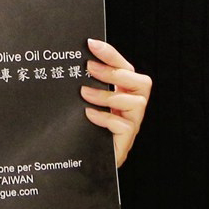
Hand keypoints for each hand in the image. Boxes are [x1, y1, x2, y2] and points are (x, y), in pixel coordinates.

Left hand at [81, 38, 149, 166]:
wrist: (87, 164)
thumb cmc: (85, 130)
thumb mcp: (86, 104)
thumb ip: (86, 87)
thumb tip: (69, 65)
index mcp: (124, 92)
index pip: (125, 67)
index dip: (111, 54)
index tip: (91, 43)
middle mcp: (133, 106)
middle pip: (140, 81)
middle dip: (114, 73)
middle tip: (89, 68)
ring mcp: (133, 124)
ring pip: (135, 102)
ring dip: (108, 95)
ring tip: (84, 94)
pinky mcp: (126, 140)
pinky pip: (124, 125)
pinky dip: (106, 117)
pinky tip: (89, 115)